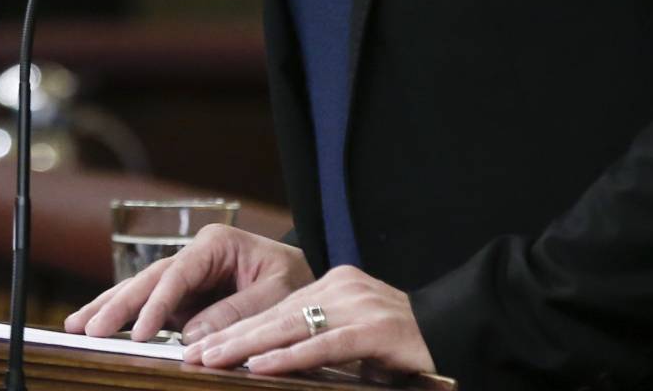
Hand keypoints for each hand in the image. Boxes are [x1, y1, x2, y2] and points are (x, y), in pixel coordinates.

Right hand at [64, 224, 311, 343]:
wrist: (307, 280)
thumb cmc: (297, 280)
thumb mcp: (278, 294)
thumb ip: (237, 311)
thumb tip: (190, 336)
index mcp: (216, 244)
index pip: (177, 274)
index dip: (155, 305)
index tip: (137, 333)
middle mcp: (195, 256)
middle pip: (148, 279)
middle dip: (117, 305)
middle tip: (88, 329)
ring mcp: (187, 277)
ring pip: (141, 290)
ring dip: (109, 308)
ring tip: (77, 326)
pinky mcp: (184, 297)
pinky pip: (150, 307)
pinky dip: (124, 317)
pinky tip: (97, 324)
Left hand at [184, 265, 435, 379]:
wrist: (461, 331)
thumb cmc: (407, 345)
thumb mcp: (356, 336)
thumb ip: (320, 339)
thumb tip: (270, 360)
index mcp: (335, 286)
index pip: (275, 309)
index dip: (237, 327)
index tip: (202, 345)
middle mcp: (342, 288)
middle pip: (274, 316)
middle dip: (229, 337)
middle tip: (191, 353)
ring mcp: (358, 306)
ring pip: (289, 328)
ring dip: (245, 348)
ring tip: (210, 360)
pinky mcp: (373, 330)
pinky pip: (321, 346)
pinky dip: (286, 357)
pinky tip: (257, 366)